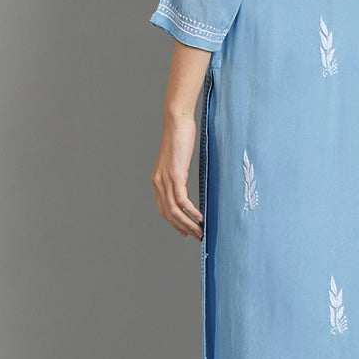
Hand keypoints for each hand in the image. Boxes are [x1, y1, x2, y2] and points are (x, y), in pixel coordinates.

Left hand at [152, 110, 203, 238]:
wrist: (176, 121)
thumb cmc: (179, 138)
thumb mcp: (177, 161)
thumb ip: (178, 175)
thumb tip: (185, 186)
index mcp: (158, 181)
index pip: (164, 209)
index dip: (174, 223)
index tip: (185, 232)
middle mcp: (159, 182)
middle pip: (169, 214)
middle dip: (183, 228)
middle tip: (196, 236)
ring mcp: (166, 179)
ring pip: (175, 210)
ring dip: (188, 224)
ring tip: (200, 231)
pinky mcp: (175, 174)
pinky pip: (182, 200)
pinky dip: (191, 211)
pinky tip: (200, 217)